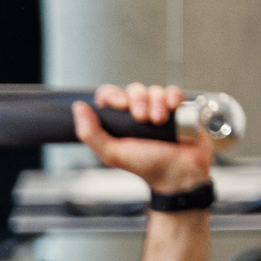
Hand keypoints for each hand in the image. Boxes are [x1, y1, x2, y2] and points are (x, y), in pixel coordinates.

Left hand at [74, 84, 213, 195]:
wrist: (182, 170)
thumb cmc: (149, 166)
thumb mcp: (113, 154)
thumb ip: (91, 134)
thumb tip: (78, 108)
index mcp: (118, 123)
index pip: (109, 96)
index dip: (114, 95)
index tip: (121, 105)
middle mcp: (137, 114)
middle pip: (133, 90)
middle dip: (138, 101)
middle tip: (143, 118)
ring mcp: (158, 109)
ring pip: (153, 90)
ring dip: (157, 103)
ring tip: (159, 121)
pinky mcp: (177, 108)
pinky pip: (173, 91)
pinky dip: (173, 98)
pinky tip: (172, 110)